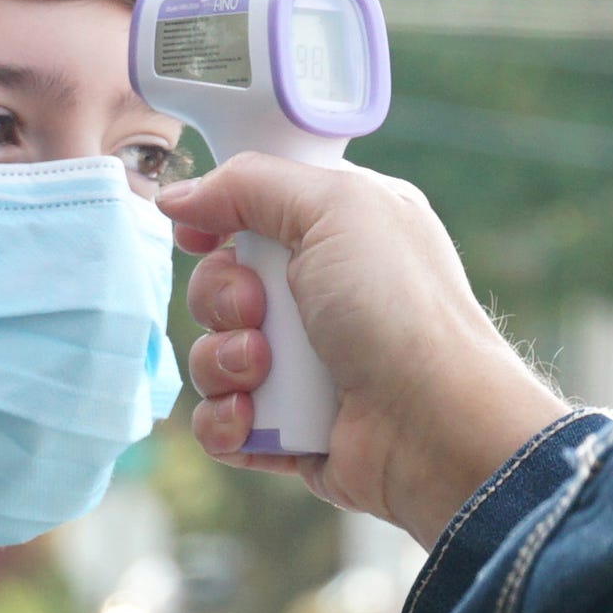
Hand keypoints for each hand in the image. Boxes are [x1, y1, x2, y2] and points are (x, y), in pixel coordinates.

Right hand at [158, 155, 572, 546]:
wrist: (434, 425)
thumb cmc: (398, 310)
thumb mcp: (334, 209)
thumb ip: (250, 185)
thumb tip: (178, 197)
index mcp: (345, 232)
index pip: (258, 210)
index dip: (220, 219)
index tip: (201, 234)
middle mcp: (325, 294)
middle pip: (222, 282)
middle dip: (222, 298)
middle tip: (258, 311)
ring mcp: (306, 365)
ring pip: (214, 352)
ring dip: (223, 361)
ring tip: (262, 373)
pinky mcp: (290, 427)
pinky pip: (222, 418)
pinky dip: (226, 421)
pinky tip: (253, 420)